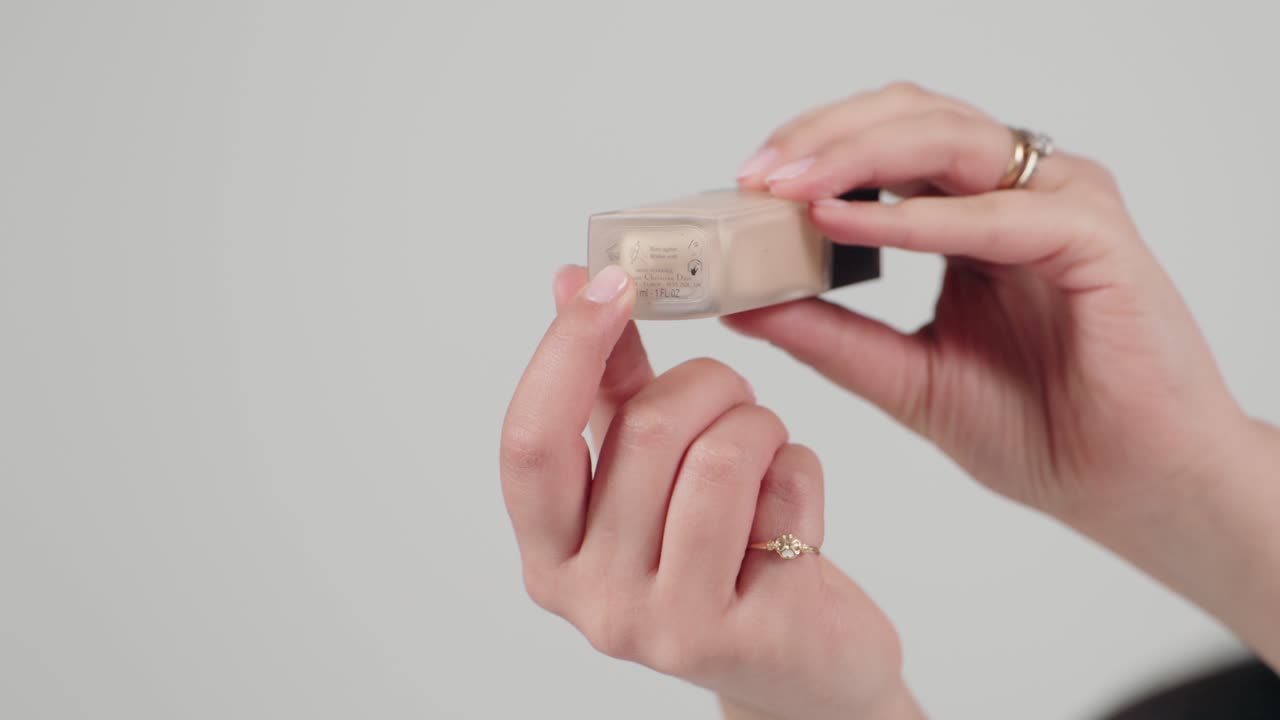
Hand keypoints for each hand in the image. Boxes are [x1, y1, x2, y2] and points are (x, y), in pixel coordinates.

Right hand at [499, 266, 921, 719]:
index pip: (531, 441)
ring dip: (758, 424)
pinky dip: (799, 470)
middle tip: (734, 393)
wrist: (800, 666)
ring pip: (719, 458)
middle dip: (708, 383)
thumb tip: (569, 280)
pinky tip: (794, 508)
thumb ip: (606, 385)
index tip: (611, 281)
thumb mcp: (650, 472)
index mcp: (549, 554)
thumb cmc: (718, 554)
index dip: (567, 349)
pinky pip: (782, 494)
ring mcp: (668, 626)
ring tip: (765, 446)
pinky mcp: (748, 635)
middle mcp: (593, 600)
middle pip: (645, 431)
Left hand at [727, 82, 1279, 665]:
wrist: (1130, 493)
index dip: (810, 151)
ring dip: (857, 156)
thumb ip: (828, 333)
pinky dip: (916, 218)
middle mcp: (1014, 195)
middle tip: (753, 175)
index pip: (883, 147)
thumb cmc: (1041, 434)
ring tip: (785, 188)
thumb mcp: (904, 376)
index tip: (740, 185)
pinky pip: (998, 212)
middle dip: (822, 138)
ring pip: (949, 139)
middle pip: (909, 120)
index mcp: (969, 217)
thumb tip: (742, 303)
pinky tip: (846, 225)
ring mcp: (1060, 205)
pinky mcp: (1095, 238)